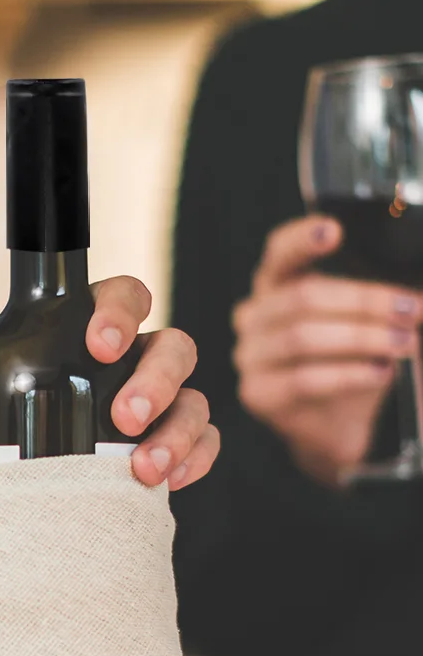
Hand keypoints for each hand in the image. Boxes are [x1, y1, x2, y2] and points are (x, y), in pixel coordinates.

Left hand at [0, 277, 216, 535]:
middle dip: (157, 380)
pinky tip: (167, 482)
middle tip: (123, 418)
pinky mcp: (164, 448)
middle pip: (173, 348)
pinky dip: (193, 459)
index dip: (121, 312)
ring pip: (193, 401)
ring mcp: (155, 406)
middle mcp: (131, 361)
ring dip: (177, 431)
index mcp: (87, 328)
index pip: (123, 297)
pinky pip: (202, 445)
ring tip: (142, 468)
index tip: (98, 345)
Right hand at [232, 215, 421, 485]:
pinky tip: (381, 371)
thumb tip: (411, 291)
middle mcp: (254, 317)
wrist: (338, 425)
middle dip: (366, 302)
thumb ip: (376, 295)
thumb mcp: (365, 319)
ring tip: (404, 343)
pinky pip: (304, 379)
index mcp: (276, 286)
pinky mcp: (257, 393)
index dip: (302, 239)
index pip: (279, 253)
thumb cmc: (353, 361)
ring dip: (364, 338)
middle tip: (412, 310)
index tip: (334, 231)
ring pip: (304, 337)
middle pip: (304, 297)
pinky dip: (350, 374)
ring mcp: (250, 356)